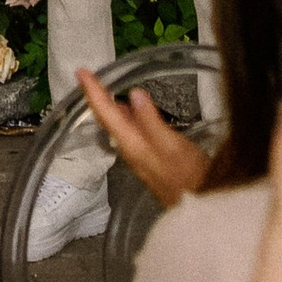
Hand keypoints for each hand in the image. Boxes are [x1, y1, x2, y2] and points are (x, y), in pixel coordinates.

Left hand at [77, 65, 209, 209]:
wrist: (200, 209)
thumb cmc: (189, 177)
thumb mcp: (172, 146)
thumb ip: (151, 121)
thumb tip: (133, 93)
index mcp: (132, 145)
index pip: (106, 114)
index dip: (93, 92)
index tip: (81, 72)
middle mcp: (131, 150)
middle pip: (107, 120)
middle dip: (96, 97)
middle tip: (88, 76)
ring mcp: (140, 156)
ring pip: (118, 127)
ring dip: (109, 106)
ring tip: (104, 88)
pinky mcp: (150, 159)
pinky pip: (130, 132)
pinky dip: (125, 117)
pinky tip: (131, 111)